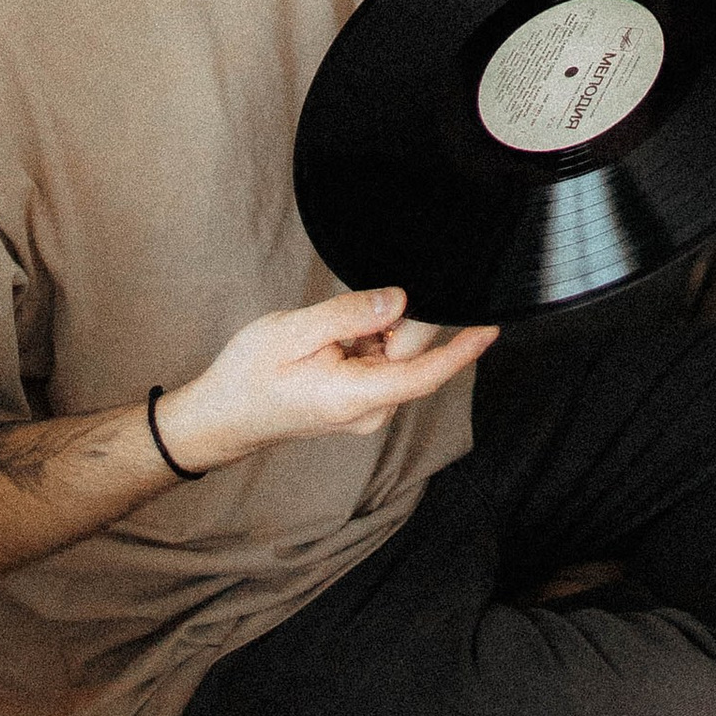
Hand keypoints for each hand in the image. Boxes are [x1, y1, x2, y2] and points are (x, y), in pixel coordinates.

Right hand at [156, 288, 494, 469]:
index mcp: (357, 396)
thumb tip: (399, 300)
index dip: (462, 350)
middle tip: (349, 312)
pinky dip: (365, 339)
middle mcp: (371, 409)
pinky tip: (332, 339)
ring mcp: (367, 408)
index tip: (491, 327)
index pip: (424, 374)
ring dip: (373, 329)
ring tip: (327, 332)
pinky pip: (380, 360)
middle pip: (410, 352)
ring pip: (395, 353)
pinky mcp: (361, 400)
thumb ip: (350, 315)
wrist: (224, 415)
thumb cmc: (251, 375)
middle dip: (393, 319)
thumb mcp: (294, 332)